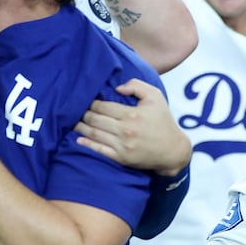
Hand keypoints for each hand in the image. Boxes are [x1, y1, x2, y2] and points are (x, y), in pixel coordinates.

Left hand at [76, 79, 191, 175]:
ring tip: (73, 122)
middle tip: (75, 110)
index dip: (91, 102)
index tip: (85, 99)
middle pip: (96, 119)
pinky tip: (78, 140)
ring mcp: (122, 146)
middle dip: (83, 113)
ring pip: (95, 134)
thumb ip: (136, 86)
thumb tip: (117, 88)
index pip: (103, 106)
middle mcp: (125, 130)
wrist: (173, 150)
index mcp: (132, 114)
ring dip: (81, 127)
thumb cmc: (163, 120)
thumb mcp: (155, 96)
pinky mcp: (121, 158)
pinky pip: (100, 150)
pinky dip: (87, 144)